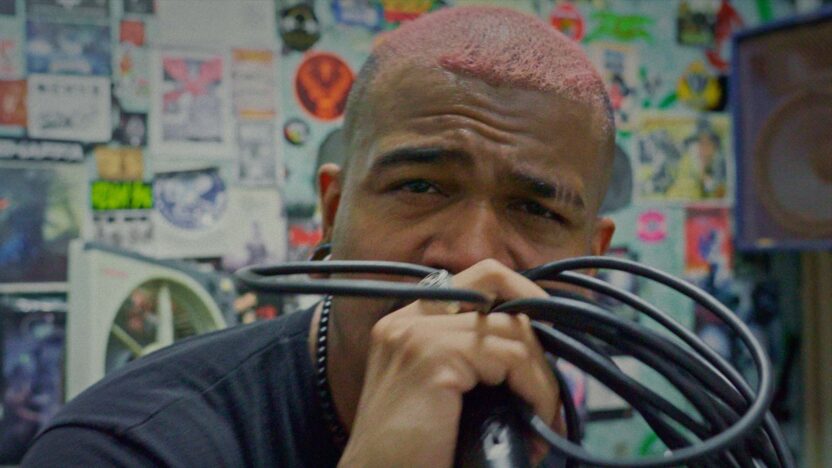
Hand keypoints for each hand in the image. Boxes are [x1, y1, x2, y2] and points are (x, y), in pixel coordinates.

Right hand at [338, 259, 560, 466]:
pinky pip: (514, 357)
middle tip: (550, 376)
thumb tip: (535, 350)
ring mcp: (417, 334)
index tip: (545, 344)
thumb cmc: (411, 456)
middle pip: (493, 279)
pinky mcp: (433, 358)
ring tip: (541, 421)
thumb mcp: (444, 397)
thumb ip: (473, 364)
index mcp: (405, 325)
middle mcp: (406, 320)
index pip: (476, 282)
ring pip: (514, 326)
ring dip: (542, 377)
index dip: (520, 299)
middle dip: (538, 319)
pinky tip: (534, 426)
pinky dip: (538, 392)